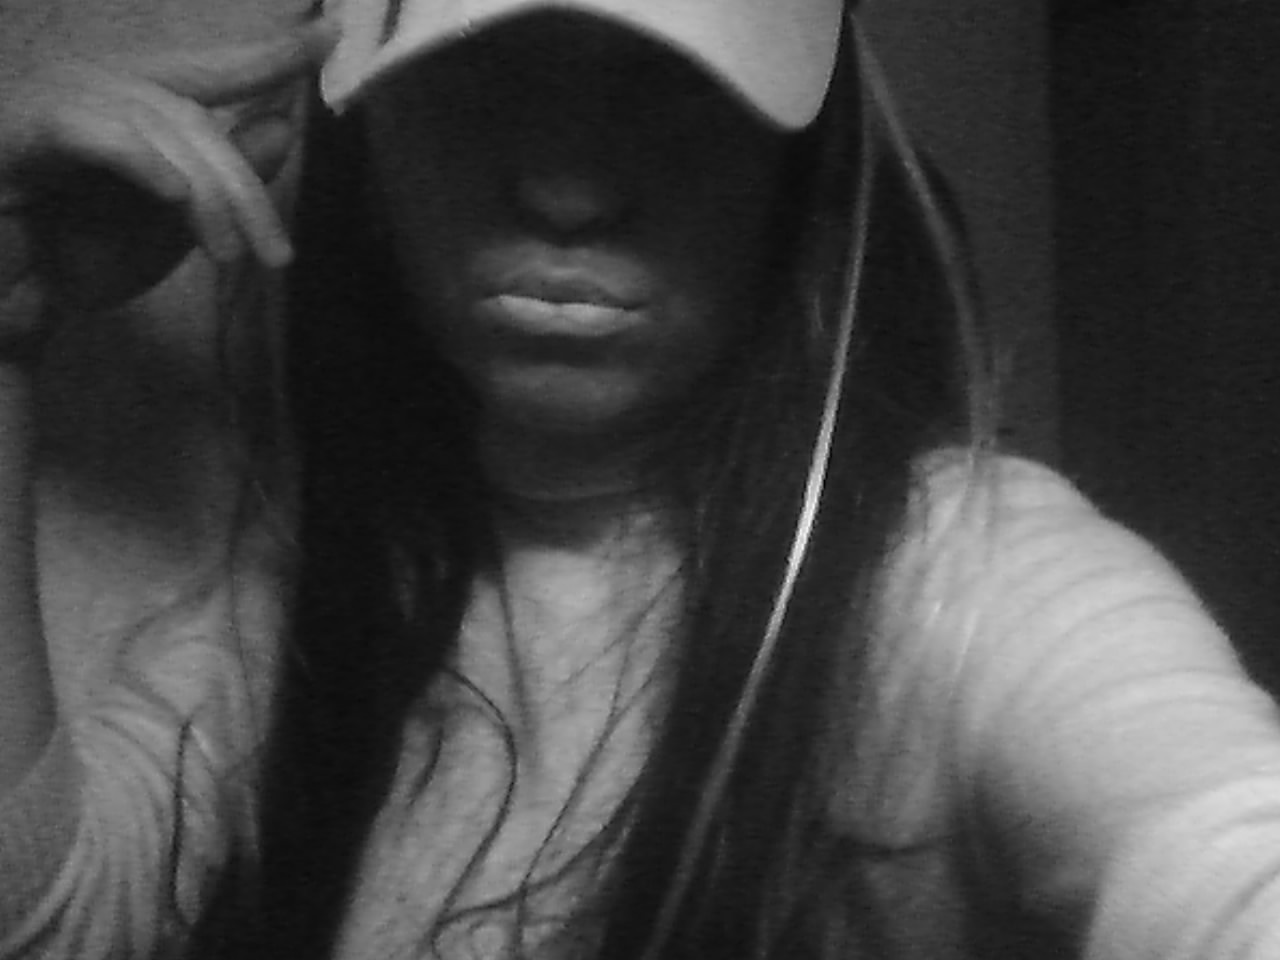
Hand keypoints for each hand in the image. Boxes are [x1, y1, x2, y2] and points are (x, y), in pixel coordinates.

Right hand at [0, 18, 335, 312]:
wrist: (6, 308)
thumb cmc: (79, 260)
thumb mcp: (174, 224)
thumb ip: (223, 177)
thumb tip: (284, 126)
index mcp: (128, 99)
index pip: (209, 70)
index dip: (268, 54)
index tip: (330, 33)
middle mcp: (90, 84)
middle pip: (192, 117)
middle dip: (241, 188)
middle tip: (276, 254)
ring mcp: (50, 99)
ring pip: (156, 129)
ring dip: (203, 198)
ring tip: (228, 255)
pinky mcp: (17, 130)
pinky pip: (92, 135)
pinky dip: (140, 164)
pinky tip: (174, 196)